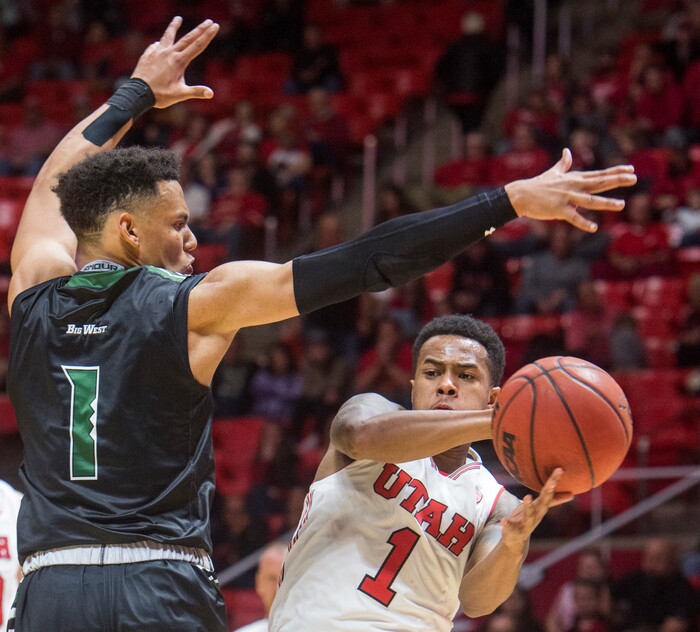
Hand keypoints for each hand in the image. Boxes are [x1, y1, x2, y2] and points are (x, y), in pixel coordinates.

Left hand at [131, 16, 219, 108]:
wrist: (138, 92)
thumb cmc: (161, 95)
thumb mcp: (180, 94)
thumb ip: (196, 92)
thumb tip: (211, 93)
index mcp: (179, 61)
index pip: (197, 46)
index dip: (207, 36)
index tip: (215, 26)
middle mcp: (169, 53)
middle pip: (188, 38)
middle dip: (200, 29)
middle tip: (209, 21)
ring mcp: (157, 51)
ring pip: (168, 35)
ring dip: (174, 26)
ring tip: (178, 18)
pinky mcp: (148, 54)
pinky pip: (156, 46)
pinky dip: (161, 43)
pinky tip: (160, 44)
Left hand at [500, 468, 572, 553]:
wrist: (516, 540)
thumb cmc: (529, 518)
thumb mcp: (540, 508)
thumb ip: (553, 500)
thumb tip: (572, 494)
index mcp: (540, 507)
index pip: (549, 492)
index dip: (554, 481)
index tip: (560, 469)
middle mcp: (536, 515)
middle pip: (544, 503)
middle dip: (548, 493)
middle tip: (552, 483)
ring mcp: (526, 523)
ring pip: (529, 515)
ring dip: (529, 507)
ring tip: (527, 496)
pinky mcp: (514, 530)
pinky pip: (511, 526)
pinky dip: (508, 523)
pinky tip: (504, 520)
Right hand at [504, 149, 636, 232]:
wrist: (521, 194)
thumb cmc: (538, 185)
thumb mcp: (553, 173)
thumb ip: (563, 164)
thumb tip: (567, 151)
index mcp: (575, 178)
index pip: (599, 174)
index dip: (616, 172)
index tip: (631, 169)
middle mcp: (574, 186)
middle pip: (599, 183)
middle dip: (617, 180)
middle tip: (634, 179)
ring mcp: (567, 198)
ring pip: (590, 200)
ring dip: (606, 203)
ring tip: (621, 205)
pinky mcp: (558, 209)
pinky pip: (573, 217)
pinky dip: (583, 223)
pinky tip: (594, 228)